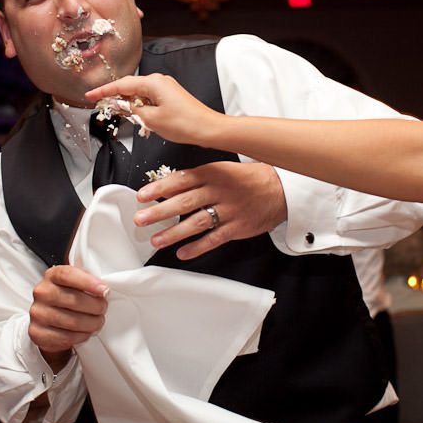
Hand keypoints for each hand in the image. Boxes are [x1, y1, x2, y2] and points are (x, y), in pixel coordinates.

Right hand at [29, 265, 108, 369]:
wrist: (49, 320)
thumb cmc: (68, 297)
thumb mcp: (76, 283)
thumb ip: (88, 281)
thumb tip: (104, 291)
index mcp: (52, 275)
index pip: (68, 275)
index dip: (88, 283)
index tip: (105, 291)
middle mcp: (41, 292)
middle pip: (73, 300)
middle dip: (95, 307)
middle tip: (103, 309)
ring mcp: (37, 313)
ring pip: (72, 321)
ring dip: (91, 324)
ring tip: (97, 322)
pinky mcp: (37, 333)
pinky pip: (65, 337)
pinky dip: (81, 336)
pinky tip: (86, 332)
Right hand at [84, 73, 219, 145]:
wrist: (209, 129)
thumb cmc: (186, 124)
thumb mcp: (151, 119)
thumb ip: (130, 110)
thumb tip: (118, 105)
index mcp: (153, 82)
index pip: (121, 85)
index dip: (103, 91)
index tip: (90, 96)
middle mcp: (160, 81)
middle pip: (130, 87)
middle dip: (118, 99)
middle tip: (105, 109)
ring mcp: (167, 88)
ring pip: (141, 95)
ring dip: (133, 107)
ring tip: (130, 120)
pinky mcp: (171, 97)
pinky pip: (150, 100)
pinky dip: (143, 109)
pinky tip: (144, 121)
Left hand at [134, 161, 287, 259]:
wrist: (280, 188)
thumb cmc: (248, 179)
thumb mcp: (223, 169)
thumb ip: (198, 178)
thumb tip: (168, 187)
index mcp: (213, 173)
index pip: (182, 179)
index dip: (160, 188)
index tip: (142, 196)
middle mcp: (219, 191)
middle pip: (185, 201)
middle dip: (160, 212)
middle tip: (141, 220)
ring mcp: (229, 210)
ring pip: (198, 222)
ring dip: (175, 233)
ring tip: (157, 240)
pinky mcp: (237, 227)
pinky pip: (215, 239)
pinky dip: (198, 247)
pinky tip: (183, 253)